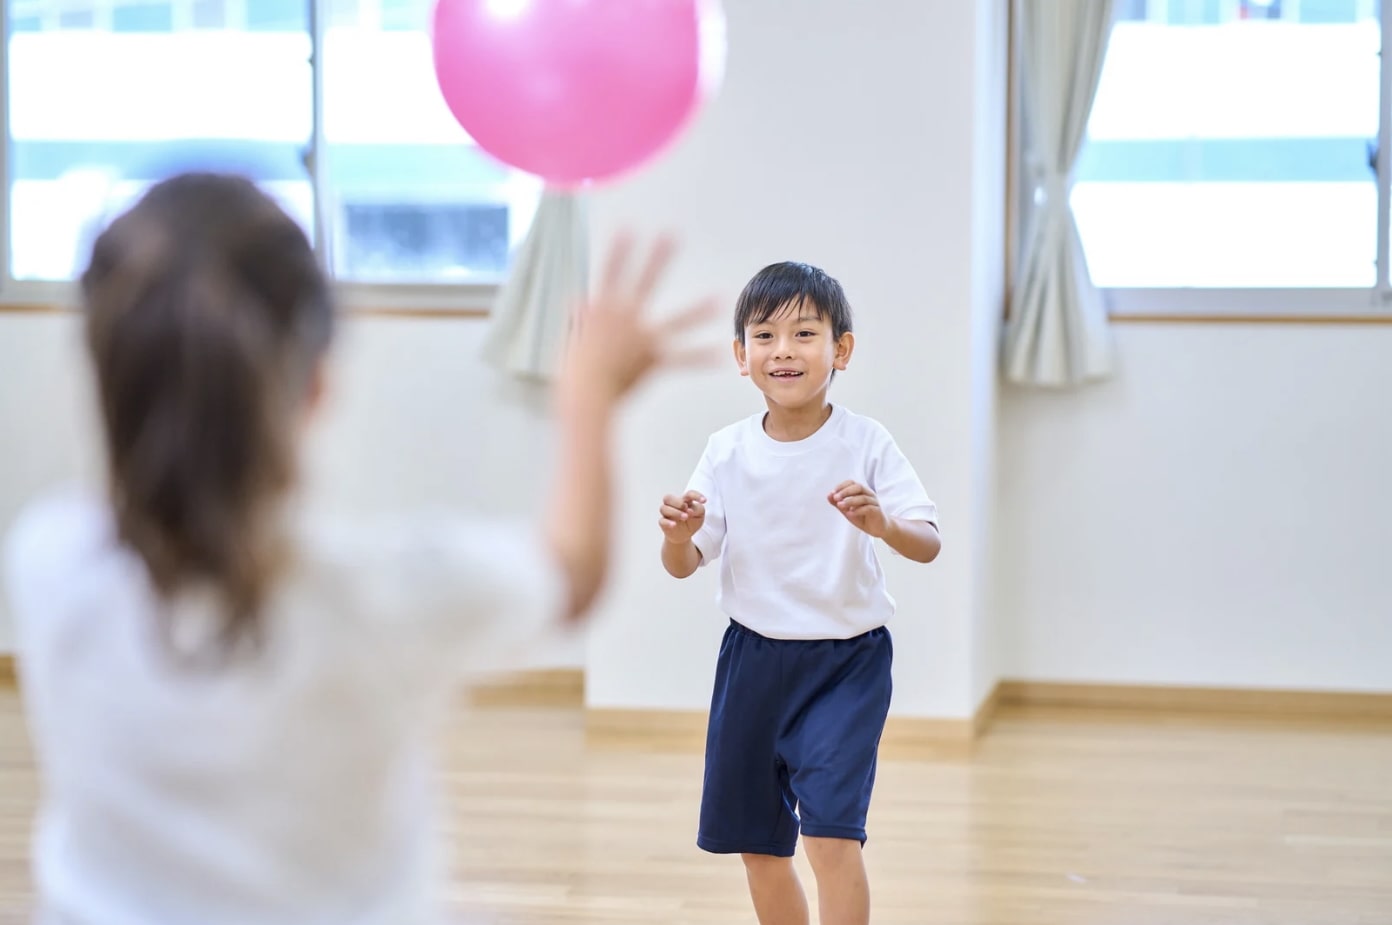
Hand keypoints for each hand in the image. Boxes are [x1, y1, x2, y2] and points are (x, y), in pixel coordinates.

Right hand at [561, 233, 721, 404]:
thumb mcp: (571, 338)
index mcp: (602, 309)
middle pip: (646, 281)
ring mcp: (643, 338)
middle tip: (672, 234)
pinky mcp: (654, 359)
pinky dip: (699, 358)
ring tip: (720, 298)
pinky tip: (719, 354)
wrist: (585, 395)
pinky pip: (682, 359)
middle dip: (659, 258)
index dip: (618, 250)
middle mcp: (625, 318)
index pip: (610, 272)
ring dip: (698, 310)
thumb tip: (577, 299)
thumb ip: (578, 317)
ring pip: (677, 320)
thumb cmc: (573, 371)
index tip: (627, 228)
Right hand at [659, 491, 706, 543]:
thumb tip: (689, 510)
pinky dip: (668, 522)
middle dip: (677, 502)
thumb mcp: (700, 515)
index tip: (704, 501)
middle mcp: (674, 505)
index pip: (689, 494)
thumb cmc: (692, 521)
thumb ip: (697, 509)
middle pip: (669, 498)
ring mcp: (667, 514)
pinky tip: (674, 525)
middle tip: (686, 507)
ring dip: (675, 512)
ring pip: (664, 508)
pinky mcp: (663, 523)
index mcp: (685, 500)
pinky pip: (662, 521)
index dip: (696, 495)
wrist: (684, 535)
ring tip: (685, 517)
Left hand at [829, 481, 889, 537]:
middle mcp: (868, 494)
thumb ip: (838, 503)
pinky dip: (858, 510)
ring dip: (850, 501)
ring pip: (863, 498)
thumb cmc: (862, 516)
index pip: (851, 483)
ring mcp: (874, 502)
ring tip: (840, 506)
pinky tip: (850, 513)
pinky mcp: (877, 511)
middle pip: (858, 487)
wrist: (877, 528)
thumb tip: (828, 496)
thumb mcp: (847, 510)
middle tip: (836, 498)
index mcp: (861, 491)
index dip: (841, 486)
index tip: (832, 493)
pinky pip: (868, 508)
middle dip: (845, 492)